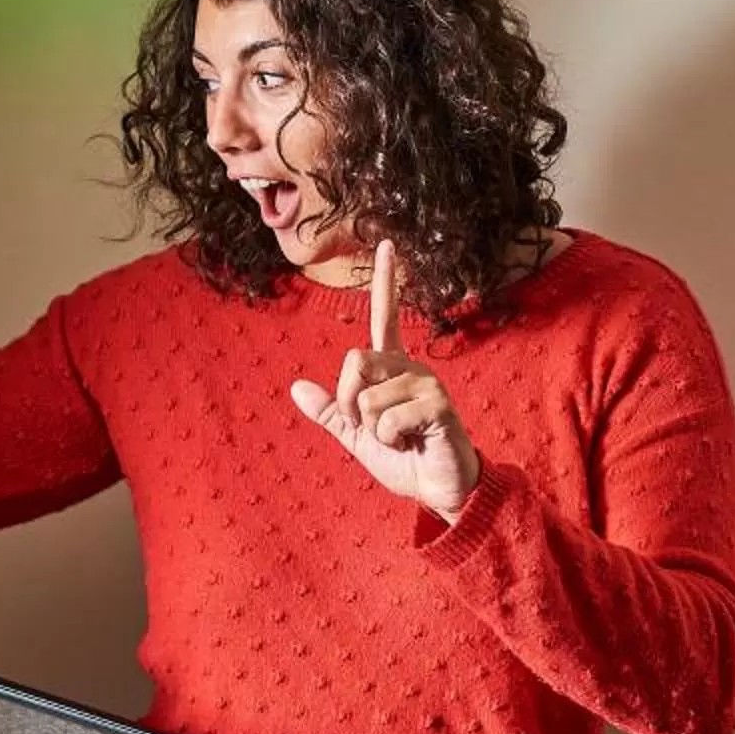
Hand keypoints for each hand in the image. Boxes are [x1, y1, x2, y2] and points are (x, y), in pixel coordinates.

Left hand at [290, 239, 483, 519]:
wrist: (438, 490)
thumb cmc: (404, 459)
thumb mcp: (357, 437)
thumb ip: (331, 413)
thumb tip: (296, 388)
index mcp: (392, 368)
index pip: (385, 317)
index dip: (384, 281)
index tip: (386, 243)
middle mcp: (410, 367)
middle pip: (355, 360)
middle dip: (348, 402)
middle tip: (369, 427)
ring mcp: (426, 383)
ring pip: (367, 396)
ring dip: (372, 429)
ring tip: (400, 438)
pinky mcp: (438, 405)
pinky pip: (387, 418)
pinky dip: (389, 439)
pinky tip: (412, 443)